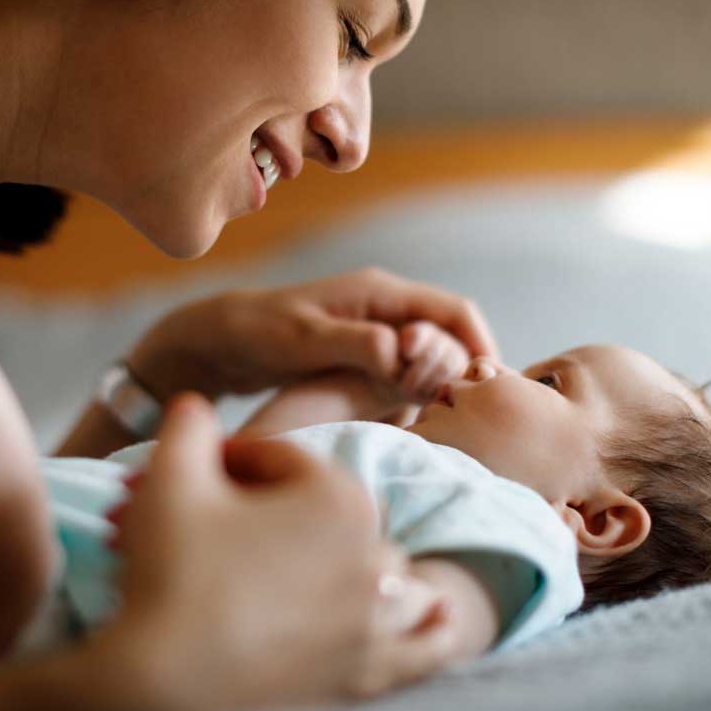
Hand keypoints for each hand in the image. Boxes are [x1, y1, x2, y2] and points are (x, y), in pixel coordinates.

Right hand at [99, 395, 456, 710]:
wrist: (156, 674)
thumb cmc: (168, 569)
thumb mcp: (171, 476)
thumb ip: (189, 425)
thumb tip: (194, 405)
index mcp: (338, 497)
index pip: (286, 462)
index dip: (235, 459)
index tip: (201, 474)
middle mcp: (373, 554)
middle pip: (332, 513)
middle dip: (282, 508)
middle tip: (227, 520)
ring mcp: (374, 619)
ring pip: (392, 575)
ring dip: (373, 564)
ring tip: (341, 564)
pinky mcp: (366, 673)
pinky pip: (423, 650)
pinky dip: (433, 630)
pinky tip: (441, 612)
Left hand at [127, 267, 497, 400]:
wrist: (224, 337)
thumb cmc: (261, 333)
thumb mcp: (305, 341)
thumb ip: (357, 344)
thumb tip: (404, 354)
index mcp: (380, 292)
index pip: (454, 310)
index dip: (478, 345)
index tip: (486, 388)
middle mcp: (386, 305)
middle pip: (450, 332)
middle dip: (461, 366)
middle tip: (456, 410)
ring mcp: (378, 326)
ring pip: (432, 350)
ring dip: (442, 379)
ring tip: (442, 417)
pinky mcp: (367, 347)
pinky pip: (410, 364)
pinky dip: (421, 385)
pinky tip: (418, 416)